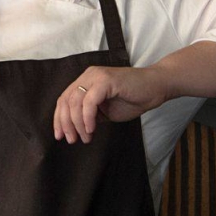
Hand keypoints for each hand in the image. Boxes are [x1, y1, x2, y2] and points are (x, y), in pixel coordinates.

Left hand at [53, 65, 169, 143]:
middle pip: (66, 100)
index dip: (59, 119)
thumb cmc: (133, 99)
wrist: (156, 88)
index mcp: (86, 81)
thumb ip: (90, 115)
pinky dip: (87, 117)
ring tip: (85, 137)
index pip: (64, 99)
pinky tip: (92, 128)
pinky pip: (89, 101)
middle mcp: (88, 76)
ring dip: (77, 123)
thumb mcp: (106, 111)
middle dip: (66, 123)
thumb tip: (75, 129)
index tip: (60, 136)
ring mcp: (96, 76)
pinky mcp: (106, 80)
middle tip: (72, 140)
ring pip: (75, 101)